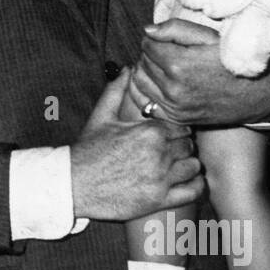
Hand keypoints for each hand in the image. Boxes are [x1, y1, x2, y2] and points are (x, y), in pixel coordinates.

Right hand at [69, 70, 203, 220]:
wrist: (73, 184)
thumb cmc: (87, 151)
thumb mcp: (101, 116)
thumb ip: (116, 90)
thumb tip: (126, 69)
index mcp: (150, 132)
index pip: (182, 127)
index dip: (177, 131)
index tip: (170, 137)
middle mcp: (159, 154)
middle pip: (189, 146)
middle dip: (182, 148)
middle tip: (173, 152)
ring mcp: (160, 178)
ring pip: (194, 166)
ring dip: (188, 166)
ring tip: (177, 167)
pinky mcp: (159, 200)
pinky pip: (193, 191)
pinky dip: (196, 186)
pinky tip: (187, 182)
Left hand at [132, 18, 269, 124]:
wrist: (257, 94)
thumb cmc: (232, 61)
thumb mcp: (209, 37)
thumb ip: (175, 29)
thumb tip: (147, 30)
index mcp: (179, 64)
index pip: (147, 44)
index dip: (156, 38)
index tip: (168, 40)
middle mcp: (173, 89)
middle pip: (143, 62)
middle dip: (151, 53)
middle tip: (167, 52)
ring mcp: (174, 106)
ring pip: (139, 81)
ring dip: (146, 70)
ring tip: (162, 66)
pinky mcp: (176, 118)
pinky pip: (144, 103)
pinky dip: (144, 91)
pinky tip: (156, 83)